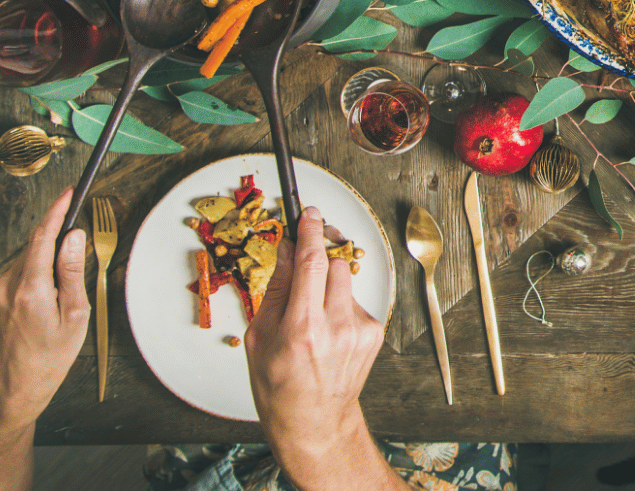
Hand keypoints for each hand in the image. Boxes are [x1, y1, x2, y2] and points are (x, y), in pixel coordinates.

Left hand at [0, 188, 90, 420]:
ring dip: (47, 259)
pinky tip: (49, 295)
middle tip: (80, 243)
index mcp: (31, 289)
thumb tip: (74, 238)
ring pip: (28, 259)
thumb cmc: (51, 355)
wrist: (17, 383)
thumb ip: (73, 272)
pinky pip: (20, 272)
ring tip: (65, 289)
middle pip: (35, 245)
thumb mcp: (75, 315)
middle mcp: (7, 286)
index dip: (57, 211)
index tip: (69, 192)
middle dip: (57, 238)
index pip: (42, 237)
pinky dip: (37, 272)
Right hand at [245, 206, 387, 480]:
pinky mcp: (374, 333)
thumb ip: (277, 289)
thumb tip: (288, 249)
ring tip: (311, 316)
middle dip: (316, 259)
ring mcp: (360, 330)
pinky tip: (327, 332)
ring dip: (326, 286)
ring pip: (344, 281)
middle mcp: (336, 327)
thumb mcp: (259, 337)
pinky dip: (339, 306)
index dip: (310, 231)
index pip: (311, 263)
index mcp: (302, 328)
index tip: (309, 213)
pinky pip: (354, 300)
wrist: (313, 421)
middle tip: (301, 269)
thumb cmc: (278, 385)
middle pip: (332, 264)